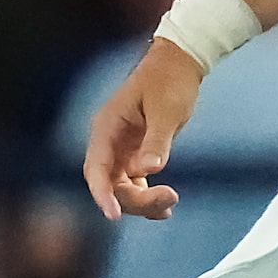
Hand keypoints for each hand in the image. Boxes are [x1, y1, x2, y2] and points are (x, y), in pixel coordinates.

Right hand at [83, 38, 203, 220]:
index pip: (96, 167)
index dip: (101, 193)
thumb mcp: (166, 110)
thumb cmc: (170, 80)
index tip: (113, 214)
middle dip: (134, 199)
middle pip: (110, 183)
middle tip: (168, 200)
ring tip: (169, 203)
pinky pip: (135, 183)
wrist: (180, 62)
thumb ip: (156, 140)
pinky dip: (147, 196)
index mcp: (108, 126)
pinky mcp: (135, 153)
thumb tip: (147, 169)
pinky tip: (164, 206)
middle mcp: (110, 141)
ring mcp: (122, 149)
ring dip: (142, 202)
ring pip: (122, 187)